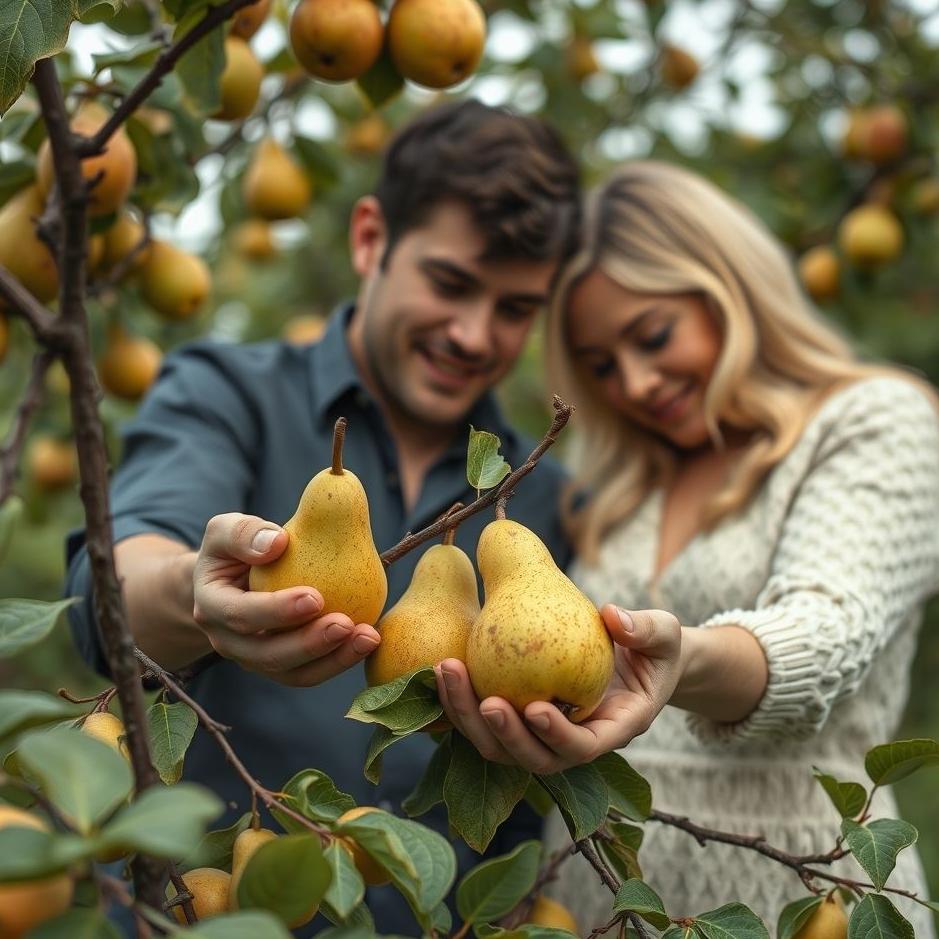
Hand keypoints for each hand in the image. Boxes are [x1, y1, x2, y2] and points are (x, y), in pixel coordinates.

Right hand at [191, 513, 379, 685]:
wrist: (233, 579)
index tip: (315, 596)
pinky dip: (341, 660)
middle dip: (309, 644)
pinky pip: (313, 671)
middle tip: (346, 624)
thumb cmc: (236, 548)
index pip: (241, 616)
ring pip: (295, 673)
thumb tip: (276, 542)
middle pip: (268, 656)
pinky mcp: (284, 667)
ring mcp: (256, 660)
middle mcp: (229, 643)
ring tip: (368, 637)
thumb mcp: (226, 529)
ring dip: (334, 659)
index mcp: (210, 609)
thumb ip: (243, 532)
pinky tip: (370, 639)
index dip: (277, 611)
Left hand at [434, 606, 681, 773]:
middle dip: (505, 734)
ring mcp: (542, 735)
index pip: (582, 749)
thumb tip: (613, 616)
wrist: (636, 659)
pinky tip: (440, 665)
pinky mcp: (519, 718)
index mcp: (613, 730)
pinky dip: (460, 700)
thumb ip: (645, 629)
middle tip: (486, 700)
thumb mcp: (663, 636)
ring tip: (448, 671)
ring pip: (498, 746)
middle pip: (532, 758)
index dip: (557, 736)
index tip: (536, 708)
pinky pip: (484, 719)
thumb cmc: (654, 648)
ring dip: (469, 716)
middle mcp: (574, 742)